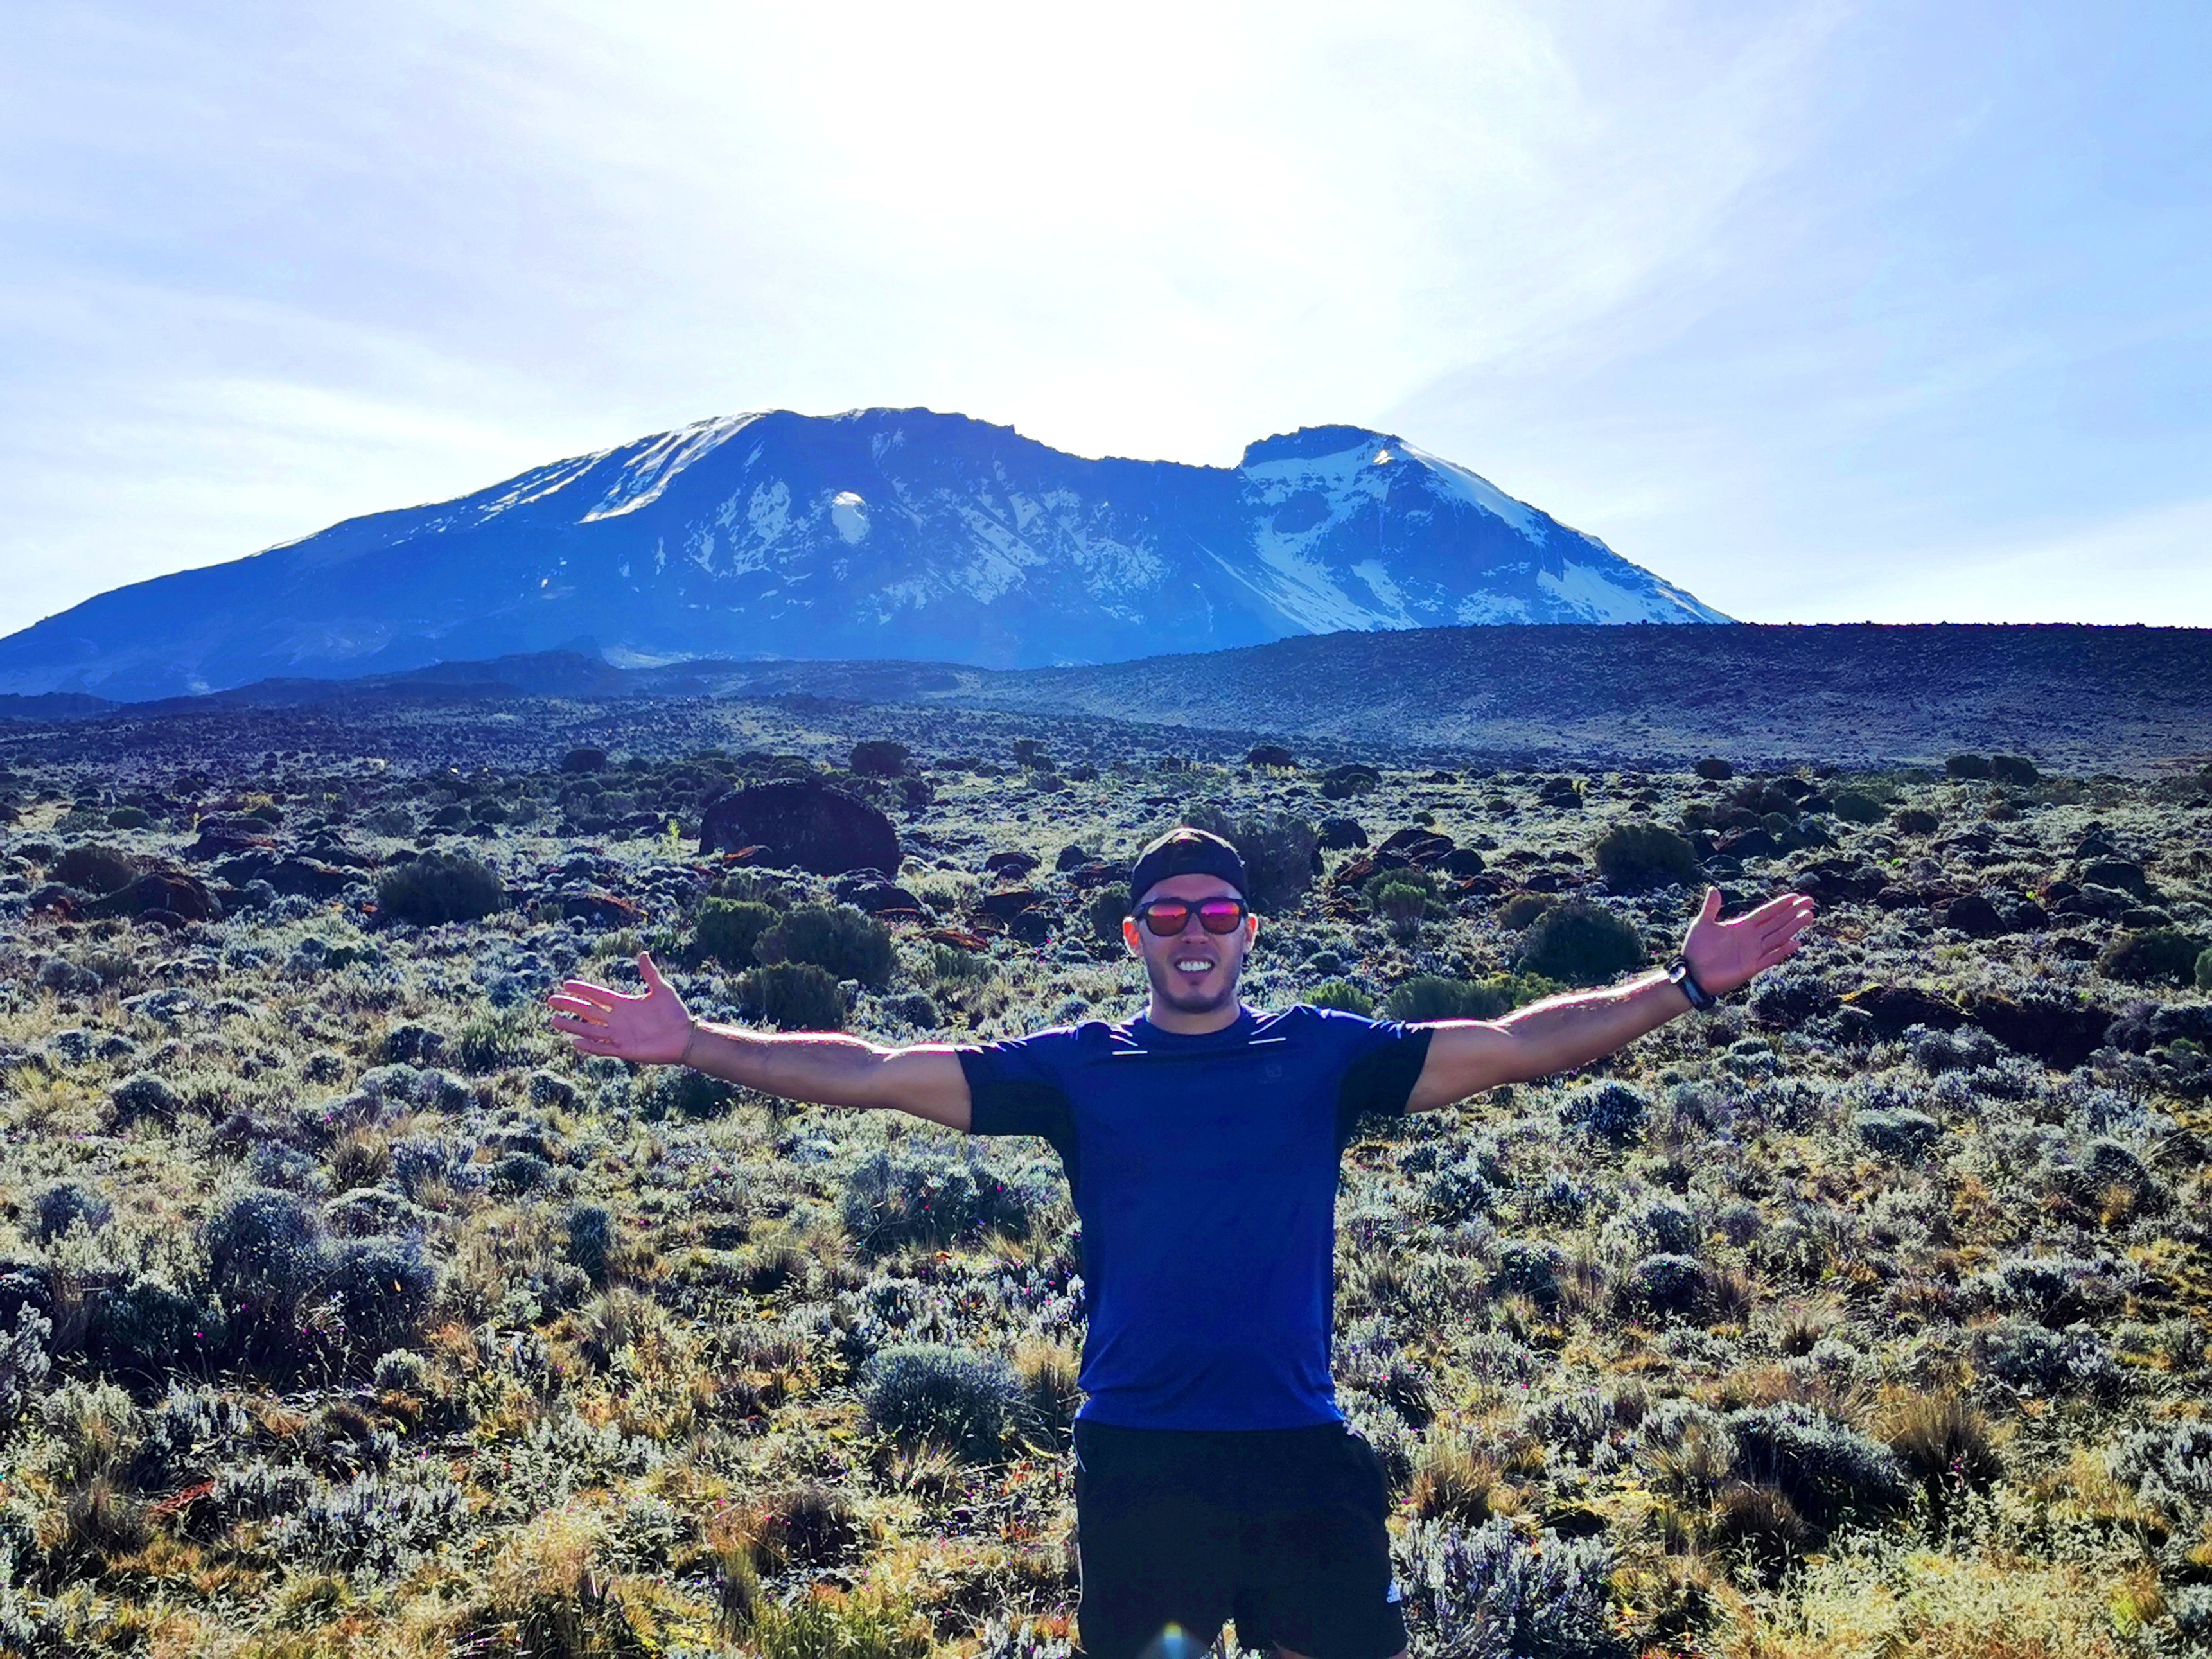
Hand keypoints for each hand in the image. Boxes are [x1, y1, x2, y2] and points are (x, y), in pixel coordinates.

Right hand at [546, 952, 695, 1063]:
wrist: (685, 1036)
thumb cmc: (675, 1013)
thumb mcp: (662, 990)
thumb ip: (650, 974)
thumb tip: (643, 953)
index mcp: (624, 1003)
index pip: (597, 995)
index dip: (582, 990)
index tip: (566, 984)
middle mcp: (617, 1019)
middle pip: (588, 1011)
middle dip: (570, 1005)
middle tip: (551, 1000)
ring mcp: (619, 1035)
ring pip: (590, 1030)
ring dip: (572, 1025)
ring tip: (554, 1020)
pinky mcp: (625, 1050)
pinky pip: (602, 1048)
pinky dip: (589, 1046)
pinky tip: (574, 1041)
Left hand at [1681, 886, 1814, 995]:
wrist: (1691, 973)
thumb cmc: (1695, 949)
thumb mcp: (1702, 924)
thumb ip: (1711, 907)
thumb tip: (1714, 888)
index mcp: (1741, 926)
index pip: (1765, 913)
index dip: (1780, 905)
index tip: (1795, 896)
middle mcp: (1751, 938)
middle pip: (1777, 922)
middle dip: (1793, 912)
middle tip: (1810, 901)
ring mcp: (1753, 952)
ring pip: (1778, 937)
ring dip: (1793, 927)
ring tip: (1808, 916)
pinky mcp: (1751, 967)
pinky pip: (1771, 958)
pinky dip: (1783, 951)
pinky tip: (1796, 943)